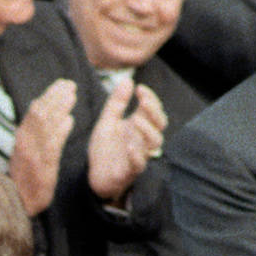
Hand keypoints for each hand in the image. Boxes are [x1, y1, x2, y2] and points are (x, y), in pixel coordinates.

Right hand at [11, 77, 76, 215]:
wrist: (18, 203)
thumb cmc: (25, 177)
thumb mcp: (26, 151)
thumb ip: (34, 131)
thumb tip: (40, 107)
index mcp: (22, 137)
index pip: (35, 110)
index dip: (49, 95)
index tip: (61, 84)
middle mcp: (26, 143)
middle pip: (40, 113)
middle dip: (55, 96)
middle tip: (70, 84)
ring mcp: (33, 154)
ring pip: (45, 126)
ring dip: (59, 108)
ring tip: (72, 95)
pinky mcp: (43, 168)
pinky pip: (51, 147)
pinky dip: (59, 132)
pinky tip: (69, 121)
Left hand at [87, 79, 166, 202]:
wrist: (95, 175)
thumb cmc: (105, 148)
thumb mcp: (107, 121)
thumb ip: (116, 103)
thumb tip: (128, 80)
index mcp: (139, 125)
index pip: (154, 109)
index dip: (150, 98)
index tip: (139, 88)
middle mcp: (143, 139)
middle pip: (160, 123)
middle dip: (154, 111)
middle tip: (142, 101)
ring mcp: (139, 154)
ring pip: (155, 142)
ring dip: (148, 130)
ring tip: (135, 120)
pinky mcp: (130, 171)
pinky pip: (139, 163)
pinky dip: (136, 154)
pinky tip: (129, 145)